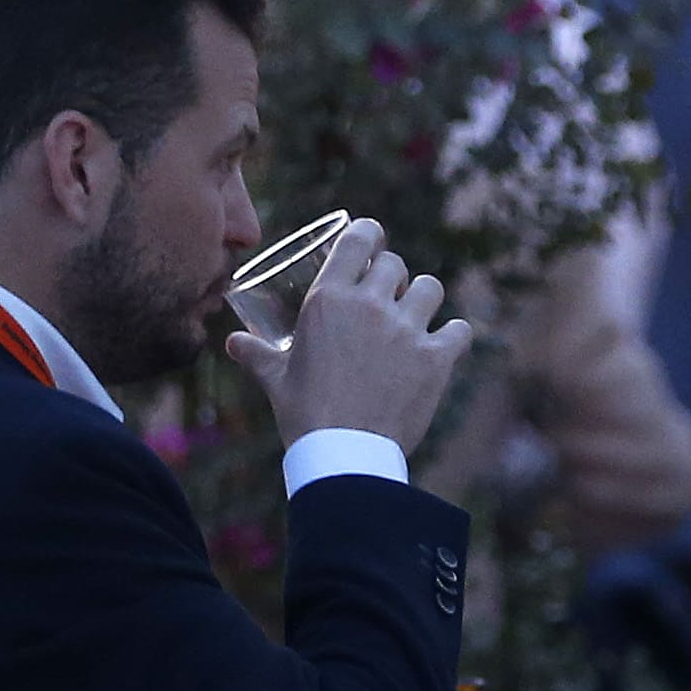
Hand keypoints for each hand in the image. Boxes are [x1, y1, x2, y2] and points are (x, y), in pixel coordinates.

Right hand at [223, 219, 472, 455]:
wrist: (344, 456)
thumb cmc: (304, 414)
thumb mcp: (275, 379)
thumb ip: (256, 354)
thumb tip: (231, 342)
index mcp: (329, 299)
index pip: (359, 238)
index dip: (369, 234)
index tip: (370, 242)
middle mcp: (371, 305)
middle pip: (395, 263)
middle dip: (392, 276)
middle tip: (386, 296)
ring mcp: (407, 330)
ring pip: (431, 288)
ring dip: (423, 299)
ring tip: (415, 317)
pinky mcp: (435, 358)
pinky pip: (459, 329)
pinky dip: (454, 336)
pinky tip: (445, 344)